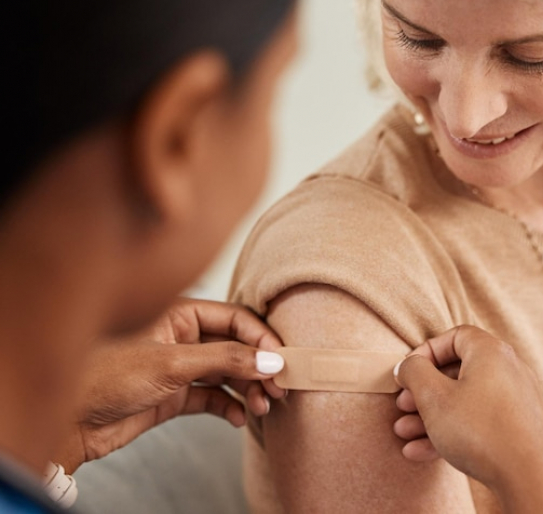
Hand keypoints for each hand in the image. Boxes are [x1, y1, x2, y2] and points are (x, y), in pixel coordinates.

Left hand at [58, 298, 285, 472]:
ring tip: (263, 406)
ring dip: (249, 389)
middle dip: (259, 366)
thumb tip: (270, 359)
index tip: (282, 359)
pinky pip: (213, 397)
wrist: (67, 423)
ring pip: (228, 373)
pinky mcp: (174, 395)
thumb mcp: (171, 364)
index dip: (261, 337)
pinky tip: (239, 417)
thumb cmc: (105, 378)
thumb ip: (225, 359)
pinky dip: (230, 406)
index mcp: (179, 313)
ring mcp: (179, 367)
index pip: (235, 318)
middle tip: (279, 388)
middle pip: (236, 346)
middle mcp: (182, 336)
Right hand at [393, 325, 542, 512]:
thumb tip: (408, 365)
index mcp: (490, 352)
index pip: (454, 337)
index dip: (426, 352)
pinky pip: (478, 422)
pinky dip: (451, 431)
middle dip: (423, 391)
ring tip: (405, 433)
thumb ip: (414, 372)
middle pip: (457, 371)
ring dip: (431, 416)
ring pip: (464, 401)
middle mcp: (508, 370)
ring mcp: (515, 400)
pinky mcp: (518, 427)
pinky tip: (421, 452)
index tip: (407, 372)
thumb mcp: (434, 397)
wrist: (531, 478)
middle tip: (403, 405)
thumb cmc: (481, 430)